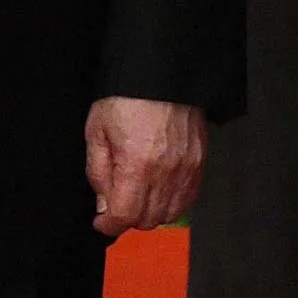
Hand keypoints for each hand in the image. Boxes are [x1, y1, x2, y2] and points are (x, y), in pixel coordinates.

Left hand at [84, 96, 203, 235]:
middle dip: (127, 218)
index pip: (124, 215)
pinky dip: (171, 204)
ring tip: (137, 195)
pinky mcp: (199, 163)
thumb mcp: (97, 130)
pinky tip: (158, 191)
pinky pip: (187, 200)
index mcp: (136, 163)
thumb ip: (98, 171)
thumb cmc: (125, 98)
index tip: (101, 221)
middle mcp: (165, 172)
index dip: (108, 224)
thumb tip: (103, 205)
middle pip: (147, 219)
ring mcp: (186, 169)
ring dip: (150, 213)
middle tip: (116, 203)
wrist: (161, 73)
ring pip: (168, 214)